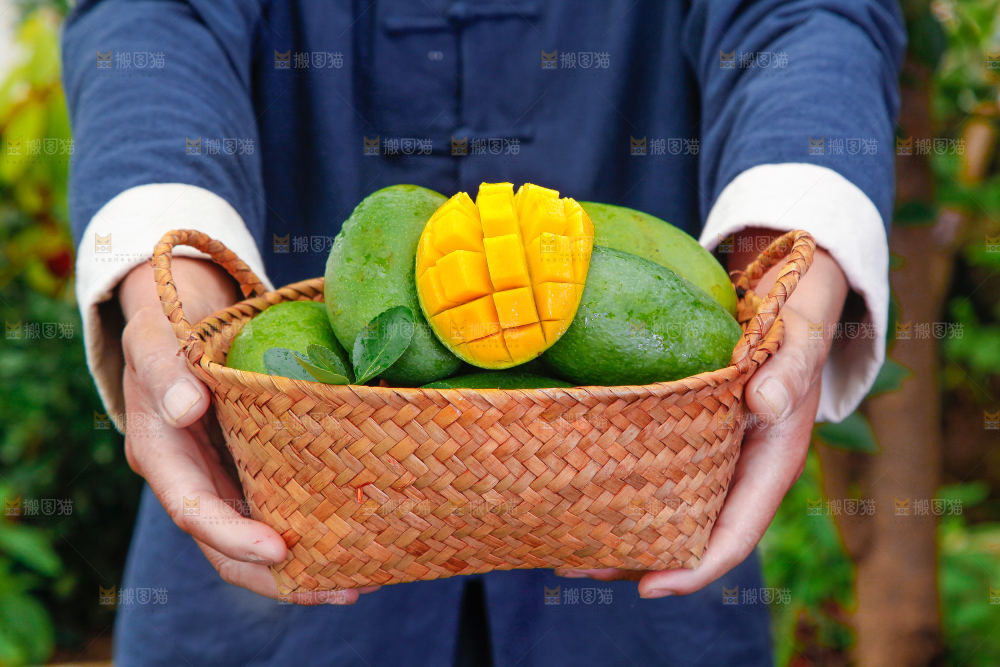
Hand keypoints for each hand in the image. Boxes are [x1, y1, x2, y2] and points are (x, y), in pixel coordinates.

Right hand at [118, 257, 378, 603]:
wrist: (180, 320)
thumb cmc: (165, 326)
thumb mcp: (155, 339)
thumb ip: (164, 371)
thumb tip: (185, 409)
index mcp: (163, 457)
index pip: (196, 512)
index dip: (235, 538)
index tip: (281, 550)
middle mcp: (193, 480)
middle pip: (230, 549)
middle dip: (281, 578)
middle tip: (344, 588)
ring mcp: (224, 480)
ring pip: (258, 540)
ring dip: (304, 569)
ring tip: (362, 581)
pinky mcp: (251, 470)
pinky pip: (279, 511)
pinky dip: (312, 532)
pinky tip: (356, 540)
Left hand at [555, 229, 848, 596]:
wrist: (782, 300)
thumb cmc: (792, 325)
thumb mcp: (798, 343)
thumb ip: (790, 371)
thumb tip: (767, 402)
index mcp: (768, 467)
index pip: (733, 534)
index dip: (694, 568)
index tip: (649, 588)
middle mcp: (735, 474)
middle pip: (686, 536)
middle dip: (635, 561)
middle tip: (574, 567)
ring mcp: (709, 460)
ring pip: (664, 513)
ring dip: (617, 533)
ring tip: (561, 547)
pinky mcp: (685, 440)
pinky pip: (652, 478)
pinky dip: (618, 492)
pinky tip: (577, 492)